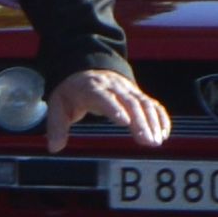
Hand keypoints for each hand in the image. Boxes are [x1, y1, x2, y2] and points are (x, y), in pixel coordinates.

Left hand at [42, 68, 166, 150]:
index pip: (104, 97)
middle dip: (140, 122)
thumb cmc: (73, 90)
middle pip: (129, 102)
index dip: (114, 108)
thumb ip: (57, 126)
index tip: (124, 121)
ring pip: (144, 104)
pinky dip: (160, 117)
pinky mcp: (137, 94)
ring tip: (156, 141)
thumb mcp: (58, 105)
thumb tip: (54, 147)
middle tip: (146, 141)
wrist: (87, 68)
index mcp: (92, 88)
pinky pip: (152, 104)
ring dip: (152, 122)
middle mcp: (113, 87)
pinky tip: (163, 133)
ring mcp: (127, 90)